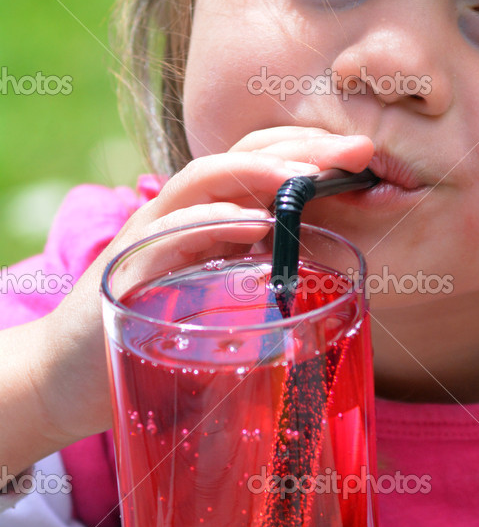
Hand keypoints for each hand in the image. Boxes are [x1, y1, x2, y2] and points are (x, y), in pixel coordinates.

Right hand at [16, 127, 373, 461]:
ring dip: (258, 172)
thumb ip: (257, 281)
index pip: (261, 168)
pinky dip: (208, 221)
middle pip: (240, 159)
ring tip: (306, 173)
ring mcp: (150, 234)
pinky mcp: (125, 264)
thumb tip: (325, 277)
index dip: (310, 154)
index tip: (363, 157)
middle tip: (357, 150)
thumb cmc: (151, 343)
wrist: (67, 377)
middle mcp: (180, 215)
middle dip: (300, 148)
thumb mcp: (216, 307)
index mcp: (208, 220)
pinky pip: (168, 230)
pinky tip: (247, 222)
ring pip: (204, 180)